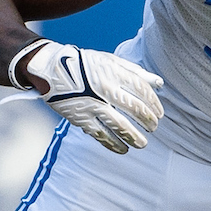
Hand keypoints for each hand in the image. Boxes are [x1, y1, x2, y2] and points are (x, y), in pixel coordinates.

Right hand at [14, 39, 162, 153]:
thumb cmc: (85, 64)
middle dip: (147, 120)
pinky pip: (100, 134)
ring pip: (119, 125)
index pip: (141, 90)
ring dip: (133, 136)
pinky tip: (123, 149)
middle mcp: (104, 88)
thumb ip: (135, 72)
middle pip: (134, 108)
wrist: (51, 68)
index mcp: (113, 72)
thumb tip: (159, 83)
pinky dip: (113, 144)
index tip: (159, 113)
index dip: (153, 103)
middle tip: (153, 127)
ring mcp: (92, 104)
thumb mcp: (110, 61)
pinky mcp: (80, 117)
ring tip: (142, 143)